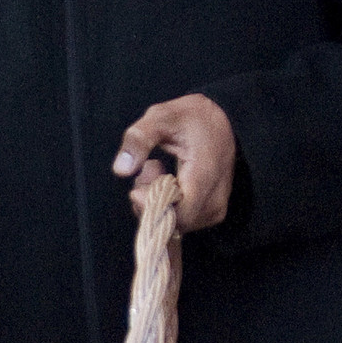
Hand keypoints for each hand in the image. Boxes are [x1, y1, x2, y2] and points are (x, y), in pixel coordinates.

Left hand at [113, 94, 237, 231]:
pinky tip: (166, 182)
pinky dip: (167, 206)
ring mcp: (216, 207)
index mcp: (205, 175)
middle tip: (149, 169)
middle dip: (150, 202)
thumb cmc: (189, 117)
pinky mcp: (213, 211)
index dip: (153, 207)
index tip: (137, 188)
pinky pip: (183, 222)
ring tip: (157, 171)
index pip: (180, 215)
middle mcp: (216, 197)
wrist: (220, 119)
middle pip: (175, 223)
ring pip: (177, 225)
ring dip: (157, 203)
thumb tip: (121, 170)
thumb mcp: (160, 117)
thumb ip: (139, 140)